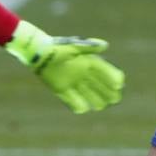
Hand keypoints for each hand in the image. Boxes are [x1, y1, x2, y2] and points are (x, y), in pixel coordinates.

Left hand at [5, 20, 124, 113]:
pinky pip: (71, 99)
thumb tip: (105, 45)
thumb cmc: (57, 46)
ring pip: (88, 93)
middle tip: (115, 99)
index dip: (112, 76)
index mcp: (87, 61)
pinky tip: (82, 109)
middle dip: (108, 91)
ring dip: (95, 100)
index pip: (104, 70)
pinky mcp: (61, 88)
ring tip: (101, 106)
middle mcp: (82, 73)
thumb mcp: (73, 45)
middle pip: (99, 84)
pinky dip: (76, 104)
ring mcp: (72, 81)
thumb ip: (89, 47)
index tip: (119, 84)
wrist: (37, 52)